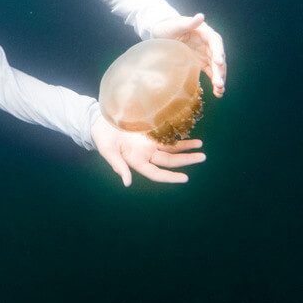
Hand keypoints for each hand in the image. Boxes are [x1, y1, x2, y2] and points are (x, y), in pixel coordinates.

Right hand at [91, 115, 205, 186]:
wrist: (99, 120)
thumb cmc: (102, 136)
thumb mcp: (107, 150)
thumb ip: (118, 165)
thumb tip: (127, 183)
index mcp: (136, 161)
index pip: (156, 173)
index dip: (170, 177)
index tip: (185, 178)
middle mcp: (145, 153)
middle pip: (169, 160)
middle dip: (186, 160)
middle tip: (202, 157)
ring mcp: (149, 142)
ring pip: (171, 148)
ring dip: (186, 148)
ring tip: (200, 145)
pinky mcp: (150, 131)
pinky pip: (167, 135)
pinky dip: (178, 135)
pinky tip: (188, 132)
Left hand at [152, 13, 225, 97]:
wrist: (161, 33)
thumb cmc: (168, 26)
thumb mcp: (176, 25)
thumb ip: (188, 22)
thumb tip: (201, 16)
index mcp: (204, 32)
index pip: (215, 42)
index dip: (219, 51)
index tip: (219, 62)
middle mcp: (208, 43)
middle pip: (218, 57)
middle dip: (220, 70)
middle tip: (219, 83)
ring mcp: (205, 53)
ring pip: (217, 67)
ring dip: (219, 78)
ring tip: (219, 90)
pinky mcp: (201, 62)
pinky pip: (211, 72)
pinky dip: (215, 81)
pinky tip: (218, 92)